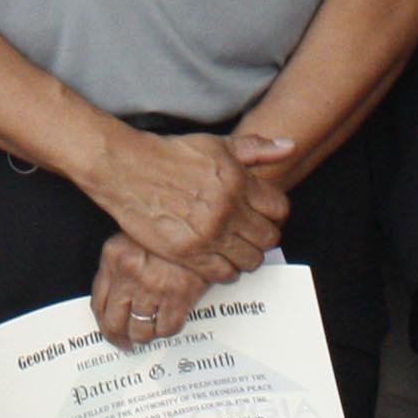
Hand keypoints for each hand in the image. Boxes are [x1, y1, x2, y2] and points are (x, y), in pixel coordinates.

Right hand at [81, 126, 291, 281]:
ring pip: (250, 259)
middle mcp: (228, 210)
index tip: (265, 214)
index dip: (275, 213)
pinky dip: (226, 270)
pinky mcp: (189, 253)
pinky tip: (219, 259)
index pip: (279, 209)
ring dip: (247, 256)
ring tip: (236, 247)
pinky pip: (223, 273)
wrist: (128, 169)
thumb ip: (256, 147)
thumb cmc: (171, 154)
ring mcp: (209, 234)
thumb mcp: (217, 143)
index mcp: (238, 181)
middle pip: (268, 238)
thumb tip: (289, 145)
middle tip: (251, 233)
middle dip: (264, 236)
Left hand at [90, 235, 208, 345]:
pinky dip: (166, 330)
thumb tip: (114, 300)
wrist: (200, 219)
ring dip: (144, 335)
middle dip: (121, 336)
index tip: (111, 331)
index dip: (104, 324)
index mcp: (114, 257)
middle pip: (115, 322)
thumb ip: (120, 264)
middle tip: (128, 341)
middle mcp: (129, 275)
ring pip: (141, 330)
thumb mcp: (133, 235)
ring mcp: (153, 287)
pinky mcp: (179, 295)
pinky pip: (167, 328)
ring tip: (149, 332)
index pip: (98, 304)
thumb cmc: (168, 227)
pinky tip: (168, 321)